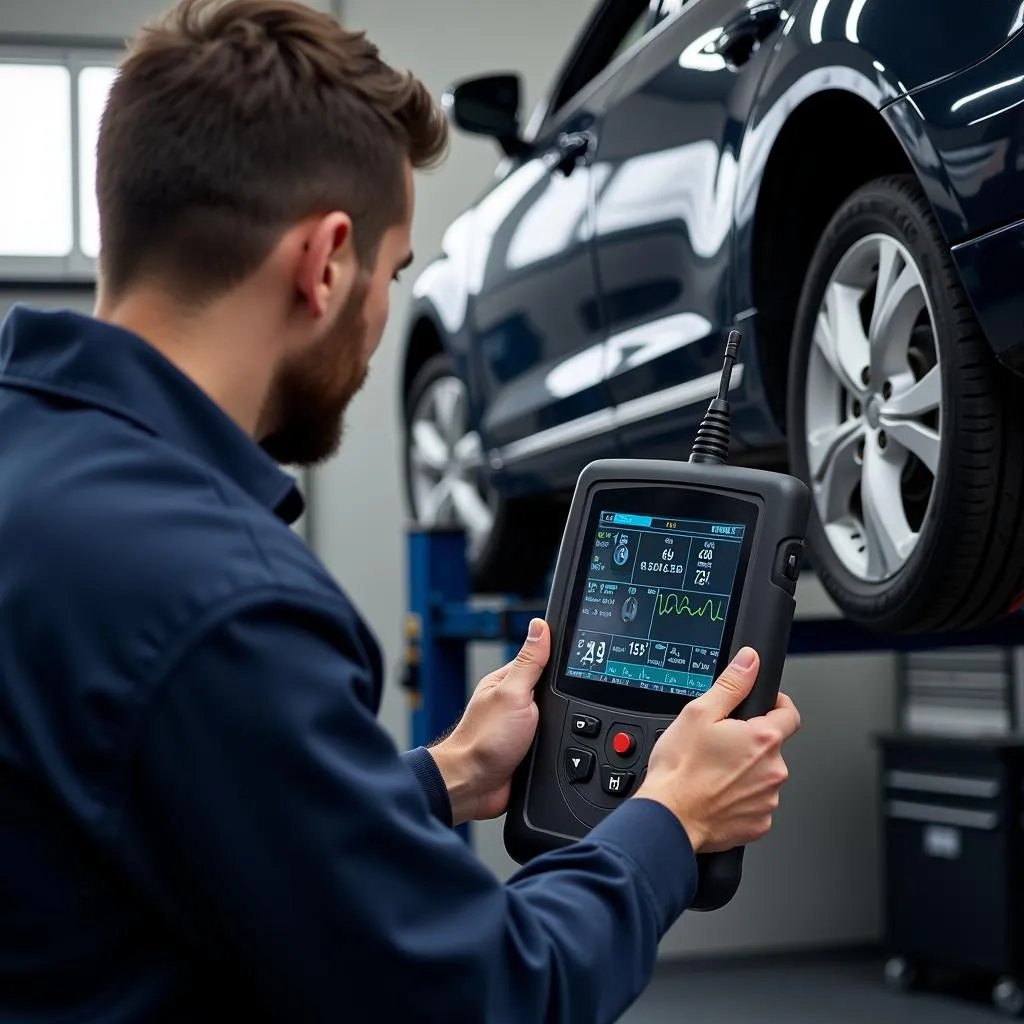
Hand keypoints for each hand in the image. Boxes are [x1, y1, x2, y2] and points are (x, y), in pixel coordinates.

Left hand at [429, 619, 549, 825]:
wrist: (474, 786)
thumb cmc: (483, 740)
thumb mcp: (513, 694)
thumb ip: (529, 662)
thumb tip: (540, 626)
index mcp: (510, 681)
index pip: (544, 660)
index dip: (561, 660)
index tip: (582, 660)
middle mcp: (517, 702)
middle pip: (556, 691)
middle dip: (566, 699)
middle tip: (562, 707)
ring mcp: (524, 726)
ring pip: (560, 718)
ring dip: (564, 725)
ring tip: (560, 730)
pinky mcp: (531, 749)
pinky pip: (556, 741)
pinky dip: (561, 745)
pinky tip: (562, 747)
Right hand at [635, 647, 800, 852]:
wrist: (669, 817)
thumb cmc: (680, 769)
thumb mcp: (699, 712)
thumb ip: (731, 684)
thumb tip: (750, 662)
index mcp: (763, 739)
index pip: (789, 713)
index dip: (776, 705)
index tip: (762, 707)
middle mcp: (773, 771)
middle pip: (771, 746)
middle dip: (750, 741)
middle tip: (719, 744)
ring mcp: (768, 800)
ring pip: (762, 775)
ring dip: (746, 771)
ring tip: (713, 771)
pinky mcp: (759, 823)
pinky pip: (755, 803)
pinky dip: (740, 797)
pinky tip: (717, 792)